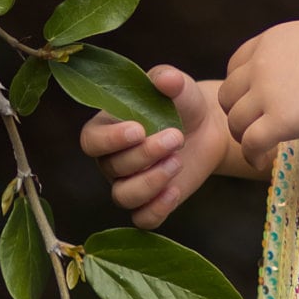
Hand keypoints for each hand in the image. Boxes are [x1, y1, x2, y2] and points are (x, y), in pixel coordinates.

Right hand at [78, 65, 229, 227]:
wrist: (207, 128)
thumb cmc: (182, 103)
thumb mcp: (177, 86)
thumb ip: (168, 79)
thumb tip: (166, 79)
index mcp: (106, 129)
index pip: (91, 141)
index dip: (110, 140)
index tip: (139, 129)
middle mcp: (111, 161)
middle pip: (113, 168)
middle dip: (145, 154)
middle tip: (176, 137)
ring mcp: (129, 184)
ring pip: (123, 197)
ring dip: (150, 182)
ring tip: (177, 162)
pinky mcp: (151, 204)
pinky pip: (143, 219)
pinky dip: (157, 209)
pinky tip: (176, 190)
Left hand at [221, 19, 298, 162]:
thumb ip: (298, 50)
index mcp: (271, 40)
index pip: (235, 66)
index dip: (239, 88)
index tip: (253, 103)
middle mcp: (262, 63)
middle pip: (229, 95)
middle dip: (237, 113)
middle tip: (252, 129)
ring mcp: (268, 92)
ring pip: (235, 121)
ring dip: (242, 138)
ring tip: (257, 149)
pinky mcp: (280, 120)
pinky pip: (251, 143)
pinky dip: (251, 155)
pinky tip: (261, 162)